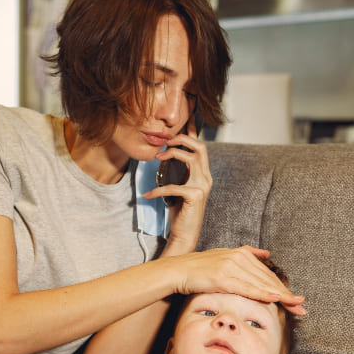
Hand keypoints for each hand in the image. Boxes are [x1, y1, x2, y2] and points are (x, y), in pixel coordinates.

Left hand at [144, 120, 210, 252]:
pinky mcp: (195, 197)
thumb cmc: (179, 212)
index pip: (200, 147)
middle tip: (164, 141)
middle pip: (200, 147)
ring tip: (157, 158)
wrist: (184, 235)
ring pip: (192, 159)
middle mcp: (206, 178)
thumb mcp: (178, 188)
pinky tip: (147, 195)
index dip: (193, 132)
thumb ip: (177, 174)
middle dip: (182, 139)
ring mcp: (203, 187)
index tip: (186, 118)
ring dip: (173, 154)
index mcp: (203, 174)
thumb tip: (164, 158)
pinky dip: (158, 189)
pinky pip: (174, 186)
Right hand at [175, 246, 306, 315]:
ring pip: (260, 284)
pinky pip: (246, 288)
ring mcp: (230, 267)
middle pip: (268, 279)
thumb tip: (266, 253)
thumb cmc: (198, 268)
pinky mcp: (222, 277)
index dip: (282, 287)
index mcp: (241, 253)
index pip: (266, 273)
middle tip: (302, 306)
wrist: (177, 270)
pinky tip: (275, 299)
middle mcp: (238, 258)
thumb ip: (246, 253)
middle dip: (287, 294)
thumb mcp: (223, 256)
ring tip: (295, 306)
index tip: (295, 298)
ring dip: (280, 296)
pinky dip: (262, 294)